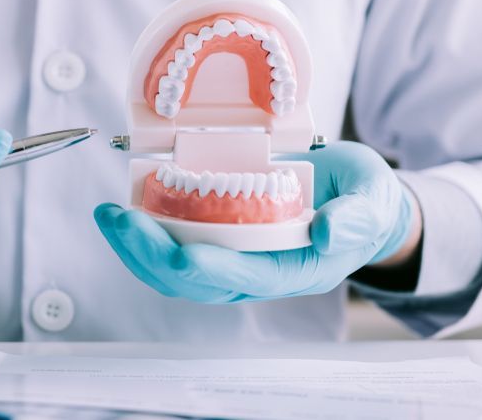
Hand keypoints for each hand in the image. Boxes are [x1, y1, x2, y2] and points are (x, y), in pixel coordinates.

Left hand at [94, 141, 420, 302]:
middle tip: (121, 220)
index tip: (183, 253)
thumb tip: (326, 232)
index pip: (250, 278)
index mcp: (297, 268)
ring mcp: (234, 260)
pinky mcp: (217, 242)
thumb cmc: (364, 200)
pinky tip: (124, 212)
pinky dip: (145, 234)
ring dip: (138, 248)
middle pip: (199, 281)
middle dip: (154, 254)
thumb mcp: (372, 200)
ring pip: (177, 272)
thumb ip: (356, 217)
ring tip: (109, 216)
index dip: (215, 270)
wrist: (357, 202)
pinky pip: (174, 249)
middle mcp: (259, 272)